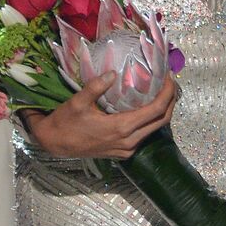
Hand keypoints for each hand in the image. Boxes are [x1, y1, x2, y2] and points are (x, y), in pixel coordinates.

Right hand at [24, 71, 177, 158]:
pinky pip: (144, 135)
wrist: (54, 143)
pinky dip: (151, 121)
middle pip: (161, 121)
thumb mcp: (78, 102)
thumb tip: (113, 72)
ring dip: (162, 111)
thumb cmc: (65, 122)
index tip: (171, 78)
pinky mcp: (122, 152)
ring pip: (154, 129)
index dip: (168, 93)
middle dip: (171, 101)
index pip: (156, 110)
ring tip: (162, 90)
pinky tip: (147, 106)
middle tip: (171, 82)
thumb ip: (96, 87)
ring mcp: (126, 149)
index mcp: (121, 128)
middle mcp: (128, 141)